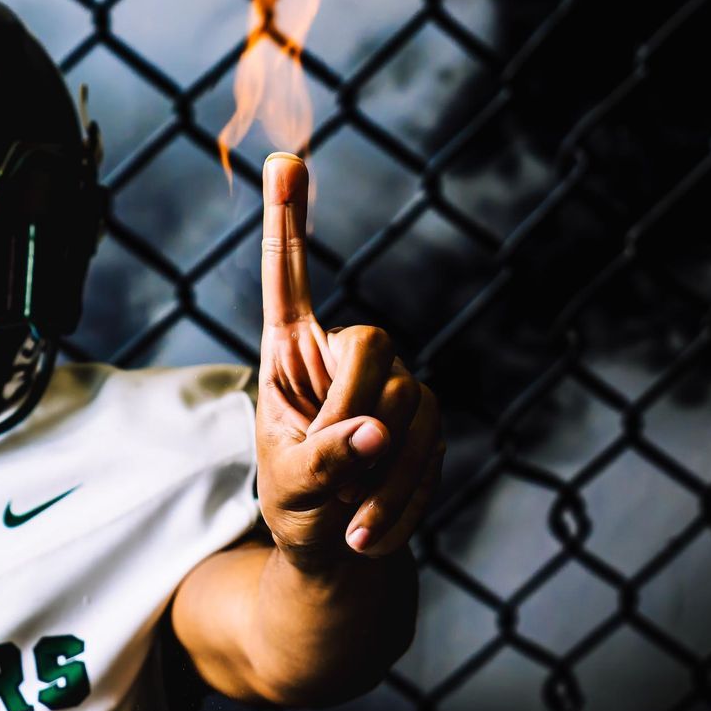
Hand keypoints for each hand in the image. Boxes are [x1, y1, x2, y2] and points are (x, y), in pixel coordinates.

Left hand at [255, 153, 443, 569]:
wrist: (339, 552)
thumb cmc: (298, 508)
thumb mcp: (291, 486)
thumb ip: (324, 456)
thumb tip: (377, 430)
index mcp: (290, 356)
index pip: (287, 280)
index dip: (286, 222)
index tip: (282, 158)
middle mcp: (345, 356)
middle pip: (370, 343)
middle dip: (353, 409)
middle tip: (337, 473)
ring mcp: (394, 385)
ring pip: (408, 403)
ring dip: (378, 476)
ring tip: (346, 521)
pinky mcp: (428, 420)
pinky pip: (429, 448)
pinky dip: (399, 502)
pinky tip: (370, 534)